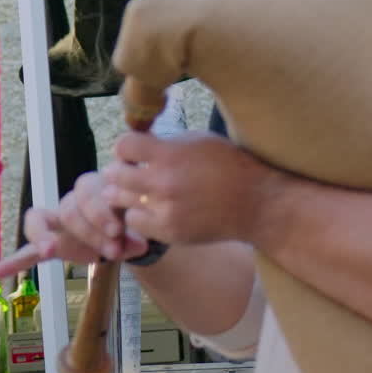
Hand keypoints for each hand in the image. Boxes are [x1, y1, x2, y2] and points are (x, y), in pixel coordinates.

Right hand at [0, 170, 148, 278]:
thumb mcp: (138, 223)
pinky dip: (13, 261)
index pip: (88, 194)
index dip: (101, 212)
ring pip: (41, 220)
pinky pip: (27, 249)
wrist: (128, 232)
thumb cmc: (131, 219)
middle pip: (69, 209)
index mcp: (93, 188)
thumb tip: (140, 246)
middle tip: (113, 251)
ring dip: (47, 238)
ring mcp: (57, 222)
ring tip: (49, 250)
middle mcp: (71, 200)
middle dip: (90, 231)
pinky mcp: (50, 243)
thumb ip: (137, 233)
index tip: (118, 232)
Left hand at [103, 129, 282, 245]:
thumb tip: (140, 142)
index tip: (134, 152)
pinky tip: (153, 209)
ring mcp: (164, 209)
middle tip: (131, 172)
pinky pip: (134, 221)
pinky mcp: (168, 231)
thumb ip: (167, 142)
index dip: (126, 147)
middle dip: (121, 170)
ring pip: (119, 199)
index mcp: (171, 154)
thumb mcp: (201, 141)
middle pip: (115, 174)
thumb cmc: (230, 166)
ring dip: (126, 194)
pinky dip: (139, 214)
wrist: (255, 203)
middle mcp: (163, 182)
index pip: (123, 145)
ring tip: (139, 191)